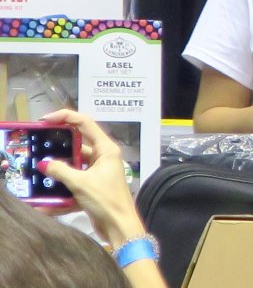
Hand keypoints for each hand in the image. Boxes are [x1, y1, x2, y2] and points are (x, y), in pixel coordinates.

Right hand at [37, 109, 144, 246]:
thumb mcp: (81, 183)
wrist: (120, 226)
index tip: (46, 120)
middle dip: (60, 144)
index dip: (66, 117)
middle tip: (40, 144)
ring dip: (60, 167)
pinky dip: (64, 185)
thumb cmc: (106, 200)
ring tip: (41, 169)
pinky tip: (49, 195)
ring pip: (75, 163)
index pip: (85, 124)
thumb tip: (45, 163)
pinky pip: (75, 180)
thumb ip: (61, 170)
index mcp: (106, 149)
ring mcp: (99, 171)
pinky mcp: (94, 185)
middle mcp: (104, 156)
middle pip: (79, 143)